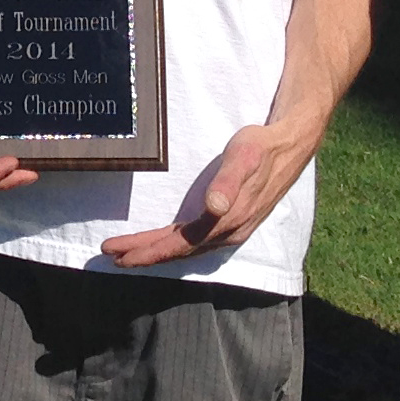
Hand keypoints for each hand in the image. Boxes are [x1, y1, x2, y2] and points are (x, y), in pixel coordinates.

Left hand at [102, 119, 324, 268]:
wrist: (290, 146)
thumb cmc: (261, 148)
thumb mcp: (243, 158)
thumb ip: (229, 183)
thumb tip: (215, 208)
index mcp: (226, 221)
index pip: (178, 244)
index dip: (147, 252)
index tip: (118, 254)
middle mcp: (227, 232)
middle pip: (177, 251)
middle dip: (142, 254)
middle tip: (109, 254)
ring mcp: (230, 230)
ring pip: (186, 248)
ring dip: (156, 251)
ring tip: (127, 253)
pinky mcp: (231, 222)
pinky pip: (196, 241)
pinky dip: (173, 246)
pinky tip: (163, 244)